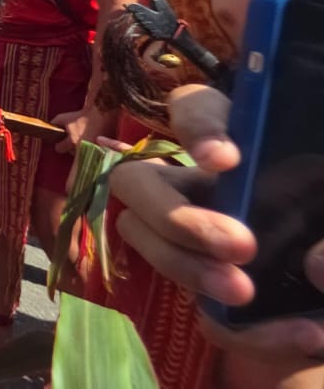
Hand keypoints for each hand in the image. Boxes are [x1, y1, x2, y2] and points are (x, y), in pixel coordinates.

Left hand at [53, 103, 115, 153]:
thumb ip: (54, 123)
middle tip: (73, 138)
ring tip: (83, 138)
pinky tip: (90, 139)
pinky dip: (90, 148)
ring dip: (81, 148)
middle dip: (71, 147)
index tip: (60, 141)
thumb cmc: (81, 116)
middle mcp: (82, 148)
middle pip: (71, 153)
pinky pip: (92, 152)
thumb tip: (50, 127)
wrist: (100, 114)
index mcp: (72, 141)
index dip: (59, 144)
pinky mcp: (101, 149)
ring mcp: (92, 150)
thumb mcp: (63, 117)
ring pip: (81, 154)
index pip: (59, 149)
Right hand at [110, 84, 323, 361]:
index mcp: (238, 143)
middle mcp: (198, 185)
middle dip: (178, 218)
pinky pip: (205, 315)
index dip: (197, 127)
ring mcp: (193, 241)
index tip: (225, 160)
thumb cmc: (323, 203)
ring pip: (145, 242)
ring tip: (244, 293)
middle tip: (240, 246)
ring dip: (188, 270)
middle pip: (138, 184)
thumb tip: (311, 264)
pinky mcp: (221, 298)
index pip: (194, 109)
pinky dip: (247, 331)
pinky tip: (303, 334)